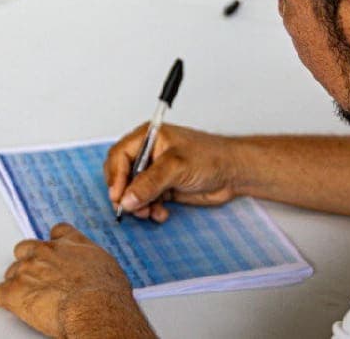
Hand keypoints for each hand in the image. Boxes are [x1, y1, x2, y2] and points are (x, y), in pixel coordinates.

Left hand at [0, 223, 150, 337]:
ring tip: (30, 298)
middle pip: (26, 249)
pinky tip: (16, 307)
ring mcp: (27, 269)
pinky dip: (7, 301)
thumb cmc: (107, 293)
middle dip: (29, 262)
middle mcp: (46, 251)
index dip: (54, 244)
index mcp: (70, 243)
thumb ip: (91, 263)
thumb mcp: (107, 266)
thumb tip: (95, 274)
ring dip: (18, 283)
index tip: (55, 252)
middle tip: (39, 280)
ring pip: (12, 271)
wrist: (95, 308)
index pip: (57, 232)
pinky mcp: (14, 291)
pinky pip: (1, 293)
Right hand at [105, 123, 247, 222]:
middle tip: (130, 209)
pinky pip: (146, 201)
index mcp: (147, 137)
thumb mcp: (176, 167)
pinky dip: (150, 209)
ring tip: (149, 212)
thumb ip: (150, 183)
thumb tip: (127, 199)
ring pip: (133, 191)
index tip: (117, 196)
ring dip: (139, 205)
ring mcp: (155, 171)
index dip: (115, 177)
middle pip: (122, 175)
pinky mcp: (163, 187)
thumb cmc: (210, 157)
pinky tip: (161, 213)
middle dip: (125, 194)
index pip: (119, 156)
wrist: (233, 173)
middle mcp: (148, 153)